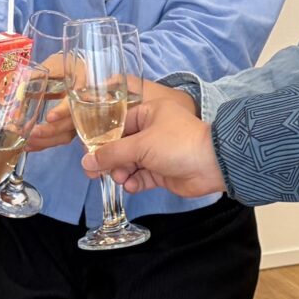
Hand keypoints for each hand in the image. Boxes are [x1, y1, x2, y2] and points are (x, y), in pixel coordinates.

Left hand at [21, 54, 78, 153]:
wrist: (78, 70)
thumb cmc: (66, 66)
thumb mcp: (54, 65)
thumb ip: (39, 74)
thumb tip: (19, 86)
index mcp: (83, 87)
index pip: (76, 102)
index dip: (63, 111)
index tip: (50, 117)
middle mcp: (84, 106)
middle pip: (71, 124)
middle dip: (50, 131)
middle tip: (31, 133)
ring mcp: (78, 120)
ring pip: (65, 136)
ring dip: (45, 141)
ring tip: (26, 142)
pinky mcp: (70, 128)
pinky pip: (59, 139)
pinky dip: (44, 144)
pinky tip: (29, 146)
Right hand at [84, 94, 225, 197]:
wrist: (212, 165)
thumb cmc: (177, 144)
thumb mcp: (140, 144)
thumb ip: (111, 153)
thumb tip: (86, 162)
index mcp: (149, 113)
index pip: (118, 124)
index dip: (102, 139)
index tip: (87, 152)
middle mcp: (153, 131)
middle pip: (122, 146)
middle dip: (109, 160)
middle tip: (95, 173)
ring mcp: (158, 152)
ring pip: (130, 163)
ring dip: (122, 172)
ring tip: (120, 178)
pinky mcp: (163, 172)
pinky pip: (142, 177)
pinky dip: (135, 182)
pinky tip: (132, 186)